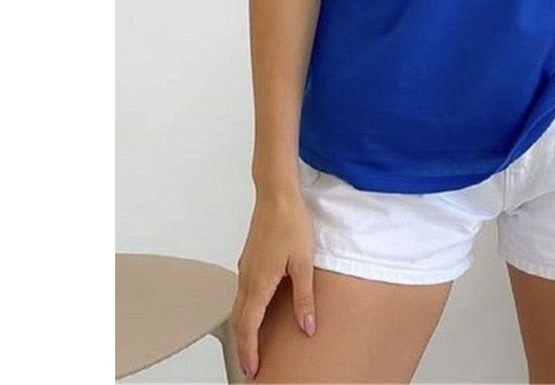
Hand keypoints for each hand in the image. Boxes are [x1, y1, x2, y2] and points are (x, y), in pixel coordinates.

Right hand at [229, 191, 317, 380]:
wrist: (277, 195)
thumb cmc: (290, 223)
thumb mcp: (303, 263)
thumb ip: (305, 297)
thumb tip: (307, 325)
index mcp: (258, 283)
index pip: (249, 328)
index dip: (249, 352)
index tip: (253, 370)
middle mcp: (247, 278)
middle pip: (239, 321)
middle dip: (243, 346)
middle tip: (251, 365)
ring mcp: (246, 268)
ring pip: (238, 307)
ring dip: (243, 329)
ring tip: (253, 344)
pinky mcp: (249, 259)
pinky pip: (242, 292)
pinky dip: (245, 310)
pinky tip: (257, 309)